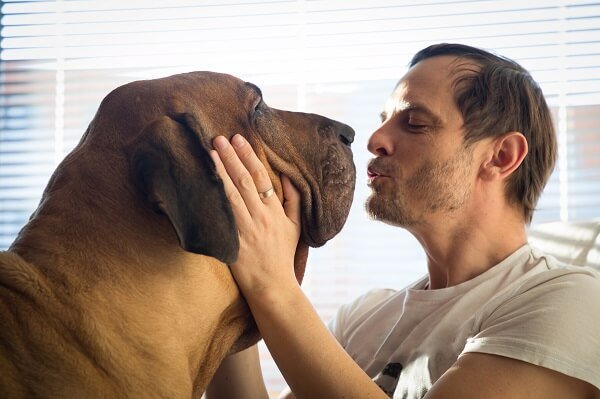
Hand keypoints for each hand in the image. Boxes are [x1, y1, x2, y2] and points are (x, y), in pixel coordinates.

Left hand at [210, 134, 301, 297]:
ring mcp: (245, 230)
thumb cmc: (282, 255)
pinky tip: (203, 184)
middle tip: (218, 138)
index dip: (249, 157)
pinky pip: (221, 216)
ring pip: (231, 195)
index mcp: (275, 212)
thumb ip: (294, 200)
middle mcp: (260, 217)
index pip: (261, 178)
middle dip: (230, 158)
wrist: (272, 286)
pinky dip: (212, 199)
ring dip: (219, 173)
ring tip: (208, 153)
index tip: (238, 139)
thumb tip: (286, 176)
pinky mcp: (231, 242)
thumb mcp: (296, 226)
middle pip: (244, 181)